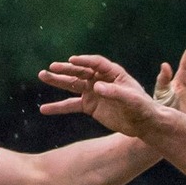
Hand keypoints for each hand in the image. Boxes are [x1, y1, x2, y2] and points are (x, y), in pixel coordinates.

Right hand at [36, 54, 166, 136]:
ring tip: (42, 75)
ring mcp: (93, 92)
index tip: (72, 60)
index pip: (96, 63)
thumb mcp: (131, 100)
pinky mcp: (89, 106)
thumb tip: (96, 87)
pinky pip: (71, 105)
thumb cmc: (142, 107)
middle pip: (80, 72)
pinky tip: (43, 108)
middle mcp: (101, 80)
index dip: (84, 61)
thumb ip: (115, 93)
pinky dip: (58, 107)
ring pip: (72, 85)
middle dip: (66, 70)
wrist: (143, 123)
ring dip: (57, 81)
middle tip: (51, 68)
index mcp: (113, 73)